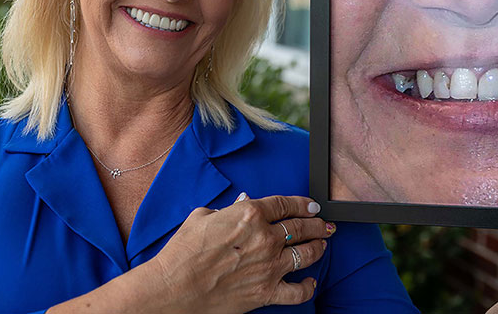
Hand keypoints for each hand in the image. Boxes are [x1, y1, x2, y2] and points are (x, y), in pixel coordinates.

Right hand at [141, 193, 334, 313]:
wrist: (173, 289)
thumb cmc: (182, 253)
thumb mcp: (201, 217)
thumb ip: (227, 209)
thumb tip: (242, 203)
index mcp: (249, 214)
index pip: (286, 204)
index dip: (303, 203)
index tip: (311, 205)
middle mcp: (265, 238)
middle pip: (302, 226)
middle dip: (317, 223)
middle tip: (324, 224)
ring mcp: (269, 266)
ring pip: (307, 253)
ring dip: (318, 247)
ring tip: (323, 244)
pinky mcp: (266, 292)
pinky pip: (298, 291)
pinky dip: (308, 286)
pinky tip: (311, 281)